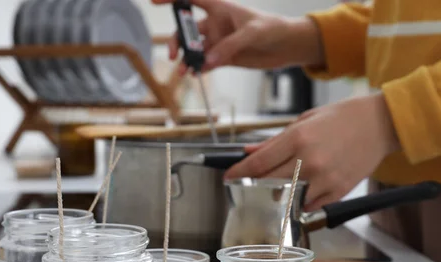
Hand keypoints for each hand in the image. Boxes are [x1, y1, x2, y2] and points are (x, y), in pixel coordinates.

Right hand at [151, 0, 323, 73]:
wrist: (286, 46)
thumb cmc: (273, 29)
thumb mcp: (253, 33)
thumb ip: (230, 46)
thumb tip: (208, 61)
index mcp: (220, 8)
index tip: (154, 1)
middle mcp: (215, 24)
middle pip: (187, 30)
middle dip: (178, 42)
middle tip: (175, 56)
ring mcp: (217, 42)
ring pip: (194, 50)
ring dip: (186, 60)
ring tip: (184, 72)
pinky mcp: (222, 58)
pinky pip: (204, 63)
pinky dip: (198, 69)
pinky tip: (196, 74)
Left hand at [224, 94, 400, 210]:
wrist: (380, 123)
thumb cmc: (341, 117)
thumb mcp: (304, 120)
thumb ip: (274, 140)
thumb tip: (249, 152)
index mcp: (297, 138)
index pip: (258, 163)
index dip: (238, 172)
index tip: (228, 177)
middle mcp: (309, 161)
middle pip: (268, 182)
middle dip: (254, 184)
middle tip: (250, 182)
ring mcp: (324, 179)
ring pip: (287, 197)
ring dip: (279, 194)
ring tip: (281, 184)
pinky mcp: (338, 192)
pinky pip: (309, 205)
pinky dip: (300, 201)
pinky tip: (302, 190)